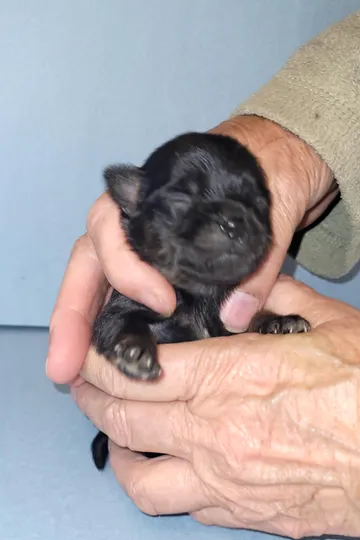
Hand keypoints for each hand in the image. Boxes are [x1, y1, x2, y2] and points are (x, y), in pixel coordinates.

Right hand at [46, 115, 336, 384]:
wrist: (272, 167)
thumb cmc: (265, 178)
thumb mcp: (273, 213)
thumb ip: (260, 264)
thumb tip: (236, 317)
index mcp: (150, 196)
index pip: (114, 230)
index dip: (129, 270)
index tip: (164, 303)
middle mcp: (130, 221)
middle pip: (88, 264)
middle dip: (72, 316)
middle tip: (64, 366)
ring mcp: (136, 247)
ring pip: (93, 283)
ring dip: (80, 328)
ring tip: (68, 371)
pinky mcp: (150, 269)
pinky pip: (114, 296)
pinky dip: (103, 328)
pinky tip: (98, 361)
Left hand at [71, 277, 359, 539]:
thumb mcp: (331, 325)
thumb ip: (277, 298)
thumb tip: (247, 289)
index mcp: (230, 378)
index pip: (135, 372)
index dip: (101, 362)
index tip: (93, 353)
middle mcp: (215, 435)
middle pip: (121, 421)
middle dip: (93, 400)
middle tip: (89, 386)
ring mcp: (226, 483)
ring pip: (139, 480)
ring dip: (120, 455)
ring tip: (120, 436)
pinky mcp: (247, 517)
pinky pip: (183, 508)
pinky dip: (165, 486)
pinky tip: (173, 468)